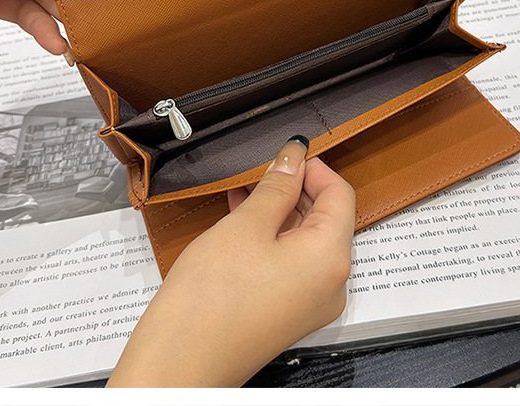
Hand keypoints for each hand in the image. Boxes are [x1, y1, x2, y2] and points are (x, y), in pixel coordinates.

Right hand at [106, 137, 355, 387]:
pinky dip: (272, 237)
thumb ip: (276, 186)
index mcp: (331, 257)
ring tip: (246, 190)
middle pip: (325, 217)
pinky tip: (243, 218)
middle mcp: (331, 282)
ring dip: (279, 211)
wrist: (180, 364)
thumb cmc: (211, 300)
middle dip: (295, 188)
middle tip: (262, 170)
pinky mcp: (289, 312)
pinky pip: (292, 262)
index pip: (340, 194)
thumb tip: (294, 156)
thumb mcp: (246, 225)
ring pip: (305, 239)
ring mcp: (311, 301)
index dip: (314, 168)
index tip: (287, 154)